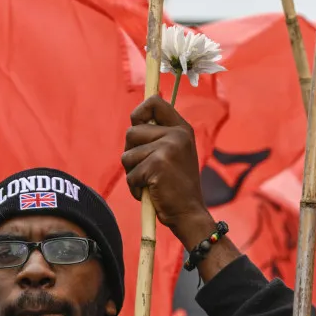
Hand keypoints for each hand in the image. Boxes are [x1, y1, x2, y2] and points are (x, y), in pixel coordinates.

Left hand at [121, 95, 213, 242]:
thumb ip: (158, 135)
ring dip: (132, 172)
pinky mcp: (157, 165)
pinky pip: (130, 174)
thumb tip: (134, 119)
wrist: (189, 213)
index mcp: (181, 129)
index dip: (139, 112)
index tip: (137, 126)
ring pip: (127, 155)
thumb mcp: (173, 153)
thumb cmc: (175, 186)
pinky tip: (150, 192)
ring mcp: (168, 148)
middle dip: (131, 152)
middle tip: (147, 168)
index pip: (154, 102)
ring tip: (150, 182)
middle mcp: (177, 134)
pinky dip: (135, 187)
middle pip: (131, 131)